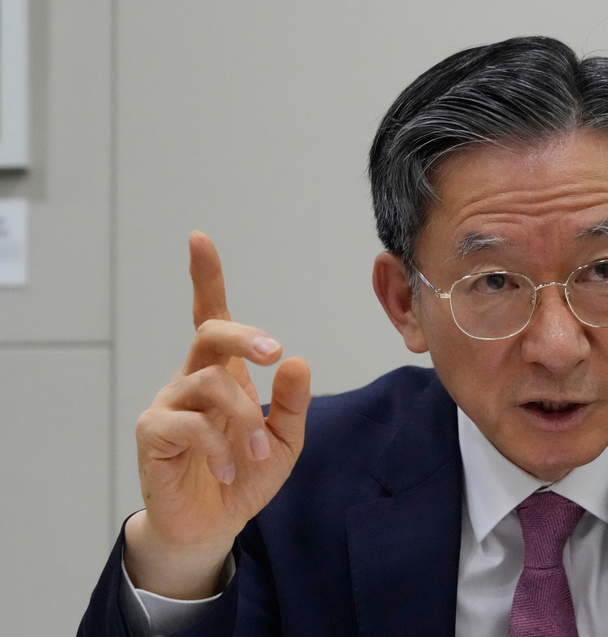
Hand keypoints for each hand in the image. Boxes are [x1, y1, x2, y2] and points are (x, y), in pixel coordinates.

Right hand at [124, 231, 310, 598]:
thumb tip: (297, 359)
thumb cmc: (244, 474)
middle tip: (275, 353)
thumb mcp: (283, 440)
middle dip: (245, 335)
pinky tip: (227, 467)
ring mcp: (170, 403)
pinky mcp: (153, 433)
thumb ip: (291, 403)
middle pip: (210, 333)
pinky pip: (187, 424)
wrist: (212, 525)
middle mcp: (193, 379)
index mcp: (224, 373)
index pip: (211, 316)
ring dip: (243, 418)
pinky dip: (217, 445)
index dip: (205, 278)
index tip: (199, 239)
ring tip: (256, 451)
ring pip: (209, 383)